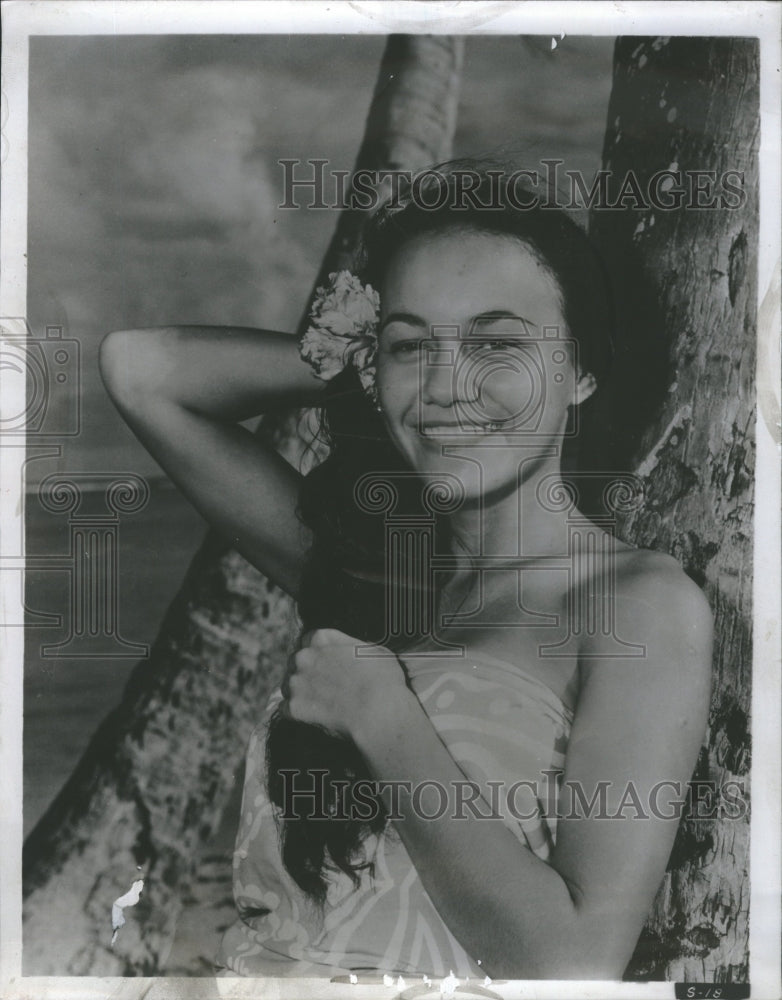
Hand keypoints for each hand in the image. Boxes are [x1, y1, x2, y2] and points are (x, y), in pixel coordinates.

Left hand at [279, 628, 409, 740]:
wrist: (378, 712)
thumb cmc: (383, 680)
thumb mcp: (374, 650)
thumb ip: (353, 647)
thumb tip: (351, 652)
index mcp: (321, 638)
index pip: (308, 640)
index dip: (318, 653)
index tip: (326, 664)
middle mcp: (304, 656)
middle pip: (296, 662)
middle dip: (305, 672)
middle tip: (323, 686)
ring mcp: (296, 682)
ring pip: (288, 686)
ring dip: (299, 693)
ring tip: (319, 704)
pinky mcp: (293, 708)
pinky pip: (286, 709)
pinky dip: (296, 714)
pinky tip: (312, 718)